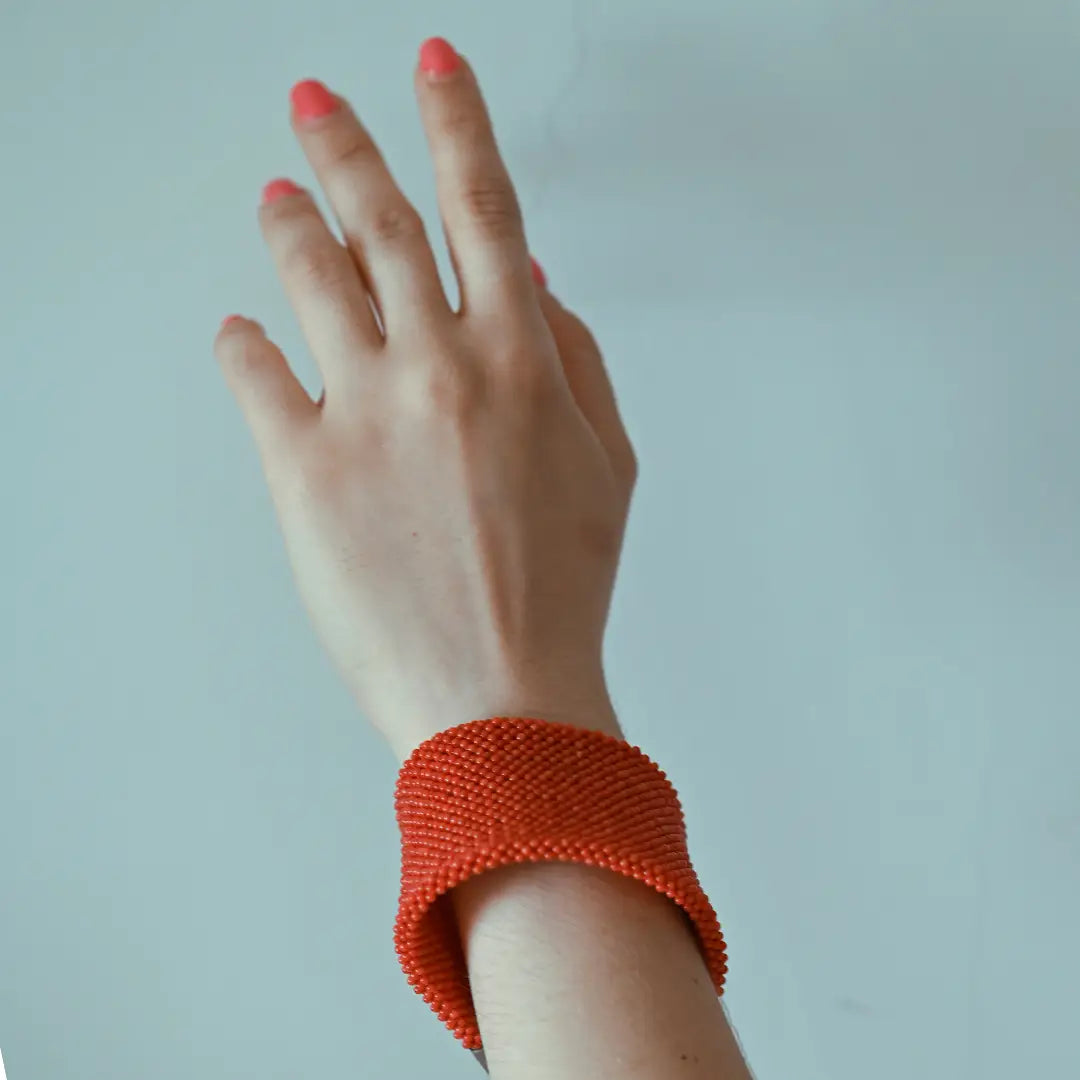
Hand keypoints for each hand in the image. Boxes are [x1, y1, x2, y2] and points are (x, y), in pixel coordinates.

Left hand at [214, 38, 637, 761]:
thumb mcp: (608, 468)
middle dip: (347, 146)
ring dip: (289, 223)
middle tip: (315, 102)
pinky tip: (239, 328)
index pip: (484, 208)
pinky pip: (257, 377)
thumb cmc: (562, 590)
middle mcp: (439, 365)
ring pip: (311, 280)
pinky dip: (243, 342)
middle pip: (381, 221)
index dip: (457, 122)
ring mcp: (364, 412)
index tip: (434, 66)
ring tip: (276, 194)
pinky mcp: (302, 470)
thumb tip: (539, 289)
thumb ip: (577, 364)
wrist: (503, 696)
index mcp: (521, 359)